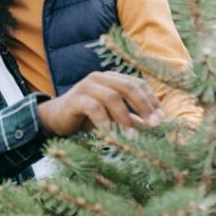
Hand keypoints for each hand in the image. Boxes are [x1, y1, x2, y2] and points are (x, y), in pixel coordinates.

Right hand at [36, 71, 162, 136]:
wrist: (55, 118)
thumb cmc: (86, 117)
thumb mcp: (112, 116)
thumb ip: (131, 117)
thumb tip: (154, 126)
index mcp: (111, 79)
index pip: (137, 83)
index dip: (151, 99)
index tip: (161, 118)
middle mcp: (99, 78)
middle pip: (128, 86)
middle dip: (143, 106)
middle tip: (154, 125)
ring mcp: (86, 87)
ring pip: (112, 97)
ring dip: (125, 117)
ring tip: (133, 136)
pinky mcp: (75, 99)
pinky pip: (94, 108)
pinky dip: (105, 122)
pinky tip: (111, 136)